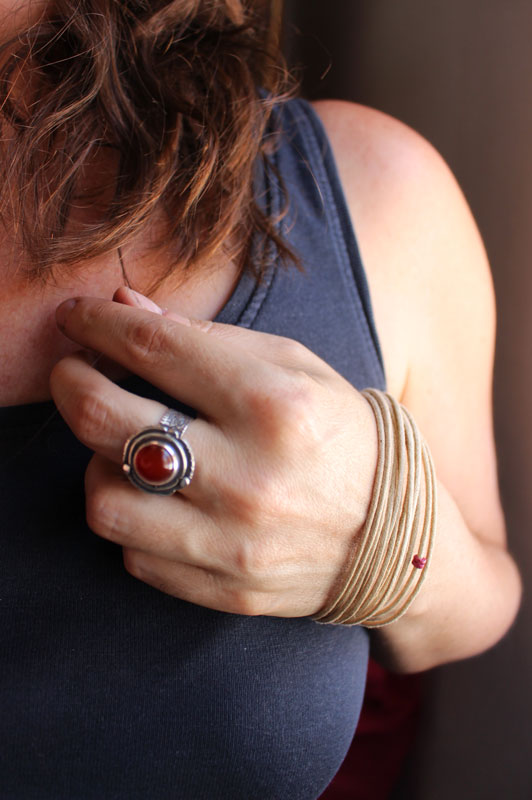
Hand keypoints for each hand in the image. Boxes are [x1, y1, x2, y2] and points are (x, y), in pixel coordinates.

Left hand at [51, 288, 377, 616]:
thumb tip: (127, 308)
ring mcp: (233, 541)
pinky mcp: (224, 589)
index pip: (154, 349)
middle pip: (105, 422)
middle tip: (71, 372)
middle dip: (70, 383)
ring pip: (104, 501)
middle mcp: (248, 475)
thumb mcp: (294, 368)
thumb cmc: (341, 435)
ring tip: (120, 448)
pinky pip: (134, 554)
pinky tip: (157, 498)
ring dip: (96, 463)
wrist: (394, 534)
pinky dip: (134, 519)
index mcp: (274, 403)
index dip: (98, 324)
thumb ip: (209, 338)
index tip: (77, 316)